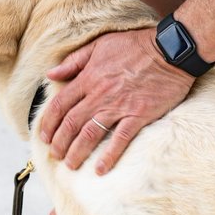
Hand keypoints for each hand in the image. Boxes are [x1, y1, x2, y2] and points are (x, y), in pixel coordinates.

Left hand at [39, 28, 194, 173]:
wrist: (170, 50)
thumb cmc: (134, 45)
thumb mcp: (98, 45)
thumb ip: (74, 61)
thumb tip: (50, 74)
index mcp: (88, 78)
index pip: (60, 105)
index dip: (49, 123)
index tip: (44, 136)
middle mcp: (99, 94)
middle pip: (71, 123)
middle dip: (60, 142)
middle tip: (55, 155)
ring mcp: (119, 106)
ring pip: (90, 133)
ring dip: (78, 151)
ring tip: (71, 165)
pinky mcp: (139, 115)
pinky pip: (121, 139)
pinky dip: (109, 155)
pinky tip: (100, 168)